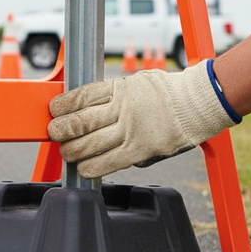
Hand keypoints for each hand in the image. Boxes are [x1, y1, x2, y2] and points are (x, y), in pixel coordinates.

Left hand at [47, 60, 240, 177]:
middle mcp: (122, 108)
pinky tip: (83, 168)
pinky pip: (110, 161)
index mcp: (119, 88)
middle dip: (63, 129)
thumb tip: (88, 107)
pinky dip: (92, 167)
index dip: (64, 105)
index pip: (82, 96)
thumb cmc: (167, 93)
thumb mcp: (136, 83)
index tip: (53, 110)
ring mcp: (131, 130)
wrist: (197, 104)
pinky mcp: (141, 150)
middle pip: (82, 121)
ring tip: (66, 152)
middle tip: (54, 133)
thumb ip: (113, 95)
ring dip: (73, 150)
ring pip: (92, 143)